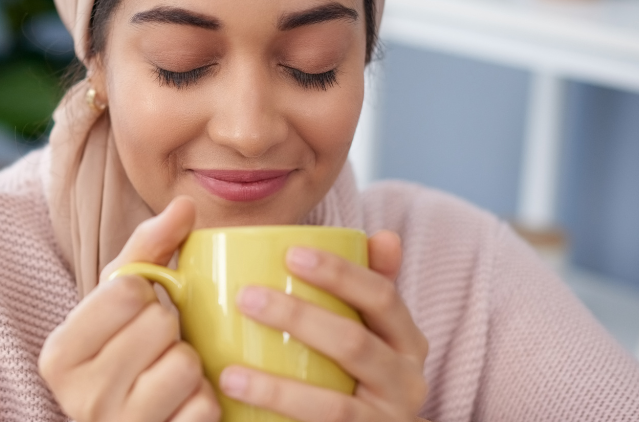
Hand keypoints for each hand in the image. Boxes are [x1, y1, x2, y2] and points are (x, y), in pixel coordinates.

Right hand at [38, 196, 219, 421]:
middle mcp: (80, 396)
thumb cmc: (123, 355)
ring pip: (185, 364)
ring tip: (168, 376)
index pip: (126, 289)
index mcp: (59, 353)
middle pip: (160, 324)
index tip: (134, 315)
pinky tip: (181, 406)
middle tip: (155, 349)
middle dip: (169, 330)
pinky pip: (204, 406)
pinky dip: (203, 401)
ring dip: (189, 367)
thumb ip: (147, 249)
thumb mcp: (118, 303)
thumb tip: (186, 204)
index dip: (145, 294)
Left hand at [219, 231, 429, 421]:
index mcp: (408, 343)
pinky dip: (281, 417)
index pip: (383, 297)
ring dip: (278, 389)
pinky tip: (242, 406)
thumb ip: (368, 291)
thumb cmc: (359, 380)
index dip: (341, 273)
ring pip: (335, 406)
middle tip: (246, 297)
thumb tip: (383, 236)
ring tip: (229, 373)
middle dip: (299, 318)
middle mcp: (408, 383)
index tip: (291, 252)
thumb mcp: (373, 337)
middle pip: (355, 344)